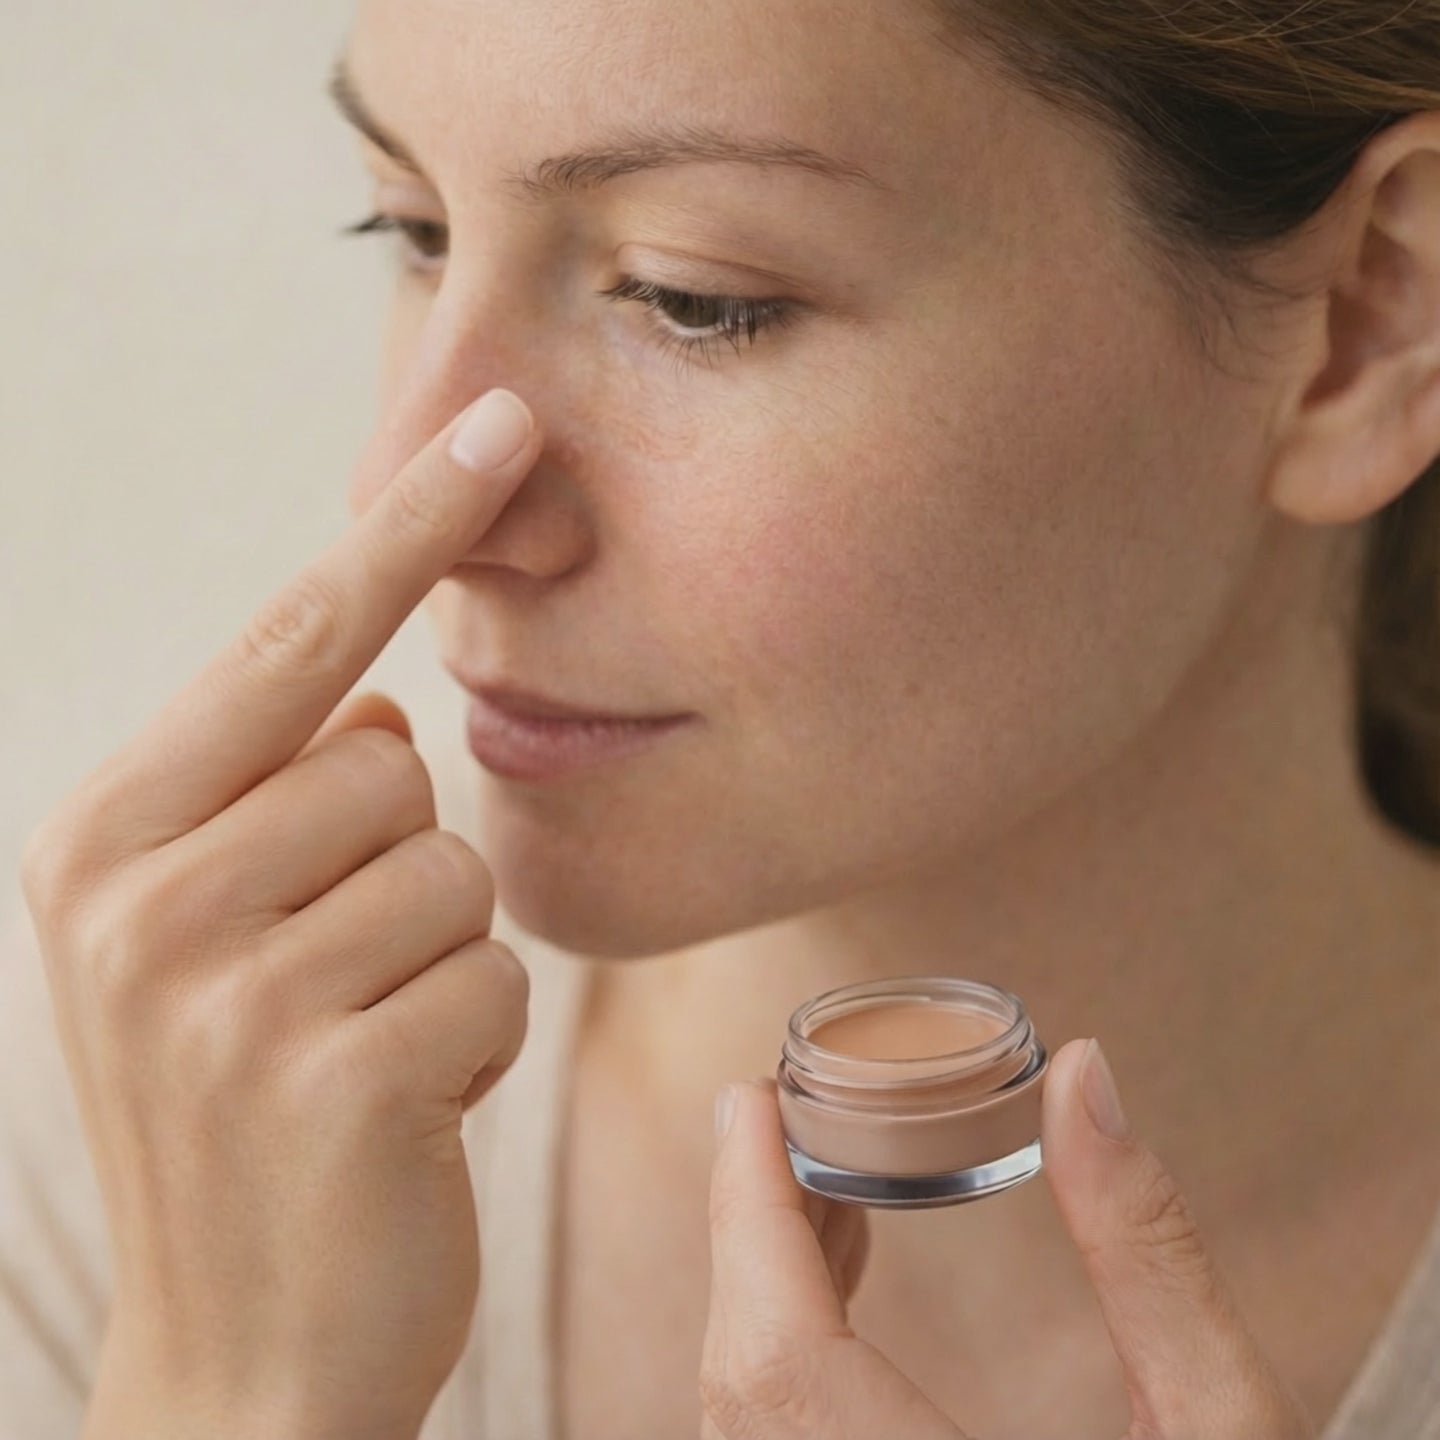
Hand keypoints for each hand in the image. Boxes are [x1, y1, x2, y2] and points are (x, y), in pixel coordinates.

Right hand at [19, 389, 543, 1439]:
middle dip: (398, 869)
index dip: (405, 524)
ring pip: (457, 868)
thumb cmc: (248, 1115)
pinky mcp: (337, 1079)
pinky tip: (404, 1114)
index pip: (294, 641)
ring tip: (362, 1048)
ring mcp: (229, 995)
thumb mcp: (203, 937)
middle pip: (395, 763)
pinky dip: (478, 1040)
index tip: (504, 417)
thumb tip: (377, 692)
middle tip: (332, 982)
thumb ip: (270, 795)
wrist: (238, 1350)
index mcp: (105, 835)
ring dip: (439, 963)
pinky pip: (496, 976)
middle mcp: (140, 897)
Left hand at [701, 1041, 1315, 1439]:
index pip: (774, 1360)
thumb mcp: (1228, 1429)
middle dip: (749, 1235)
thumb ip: (1145, 1247)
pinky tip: (839, 1294)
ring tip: (818, 1186)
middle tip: (777, 1119)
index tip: (748, 1098)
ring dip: (764, 1294)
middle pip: (745, 1387)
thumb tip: (1082, 1074)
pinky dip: (784, 1362)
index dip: (747, 1213)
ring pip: (746, 1425)